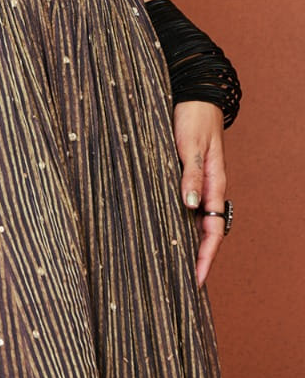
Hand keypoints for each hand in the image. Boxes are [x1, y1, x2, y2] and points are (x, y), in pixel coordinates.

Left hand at [173, 100, 227, 287]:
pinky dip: (176, 220)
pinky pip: (183, 204)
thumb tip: (191, 206)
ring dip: (183, 240)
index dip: (204, 258)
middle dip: (194, 258)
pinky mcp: (184, 173)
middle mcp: (207, 188)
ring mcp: (196, 182)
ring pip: (193, 220)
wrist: (193, 95)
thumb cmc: (193, 118)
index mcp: (214, 184)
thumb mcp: (192, 146)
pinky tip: (162, 228)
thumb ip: (192, 174)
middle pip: (204, 232)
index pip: (212, 231)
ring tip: (167, 264)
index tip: (196, 281)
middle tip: (177, 283)